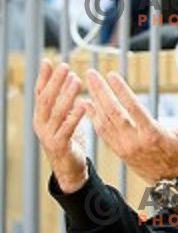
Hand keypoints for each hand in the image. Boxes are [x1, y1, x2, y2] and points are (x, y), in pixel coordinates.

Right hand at [33, 60, 87, 192]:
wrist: (69, 170)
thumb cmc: (68, 141)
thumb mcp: (63, 120)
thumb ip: (63, 104)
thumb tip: (69, 81)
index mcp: (41, 117)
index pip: (39, 93)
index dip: (44, 78)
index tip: (49, 61)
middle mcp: (41, 124)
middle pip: (46, 99)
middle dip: (55, 82)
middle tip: (65, 67)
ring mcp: (48, 135)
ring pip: (57, 111)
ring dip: (67, 94)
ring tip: (76, 80)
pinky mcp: (60, 145)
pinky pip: (68, 127)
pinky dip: (76, 114)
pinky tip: (84, 103)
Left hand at [83, 70, 177, 183]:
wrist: (170, 182)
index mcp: (152, 135)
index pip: (133, 108)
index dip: (122, 91)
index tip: (112, 75)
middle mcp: (135, 141)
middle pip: (114, 113)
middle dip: (102, 92)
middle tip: (93, 74)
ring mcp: (124, 147)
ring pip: (105, 121)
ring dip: (95, 101)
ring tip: (88, 83)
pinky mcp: (119, 151)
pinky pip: (102, 132)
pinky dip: (93, 117)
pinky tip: (87, 103)